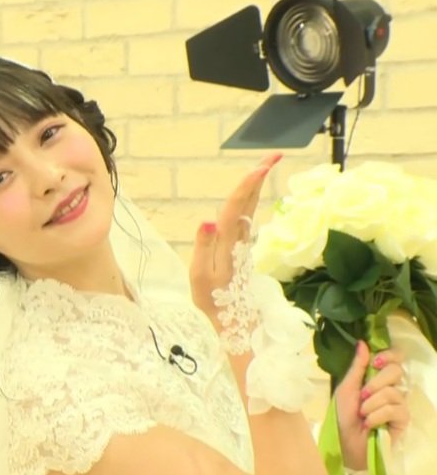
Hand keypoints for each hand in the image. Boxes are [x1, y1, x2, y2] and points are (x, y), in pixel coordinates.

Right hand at [189, 154, 280, 320]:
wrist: (233, 320)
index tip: (261, 167)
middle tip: (273, 154)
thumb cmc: (213, 300)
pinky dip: (250, 198)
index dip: (247, 186)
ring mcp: (242, 242)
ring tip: (264, 164)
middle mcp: (238, 239)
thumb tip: (208, 219)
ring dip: (256, 185)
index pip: (236, 208)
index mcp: (227, 243)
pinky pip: (246, 215)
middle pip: (248, 202)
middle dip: (259, 177)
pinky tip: (252, 190)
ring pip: (249, 207)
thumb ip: (204, 247)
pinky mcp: (241, 246)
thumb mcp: (201, 277)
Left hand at [335, 341, 408, 469]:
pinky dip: (377, 416)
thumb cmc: (343, 415)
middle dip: (375, 383)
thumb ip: (357, 367)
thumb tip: (363, 342)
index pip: (395, 359)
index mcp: (377, 378)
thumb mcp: (346, 388)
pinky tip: (370, 424)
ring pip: (392, 393)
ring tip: (362, 415)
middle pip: (396, 371)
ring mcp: (399, 404)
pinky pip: (394, 409)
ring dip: (371, 404)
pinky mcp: (403, 420)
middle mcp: (391, 388)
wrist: (345, 442)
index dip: (389, 356)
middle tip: (362, 396)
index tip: (376, 362)